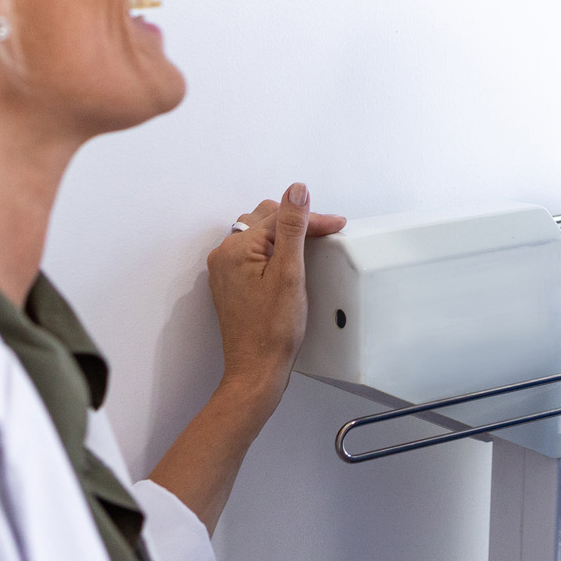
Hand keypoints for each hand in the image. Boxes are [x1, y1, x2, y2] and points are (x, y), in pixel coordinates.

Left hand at [150, 184, 346, 530]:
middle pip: (265, 220)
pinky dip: (274, 250)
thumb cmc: (273, 330)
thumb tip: (296, 191)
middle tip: (327, 231)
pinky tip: (289, 259)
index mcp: (236, 249)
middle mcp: (224, 255)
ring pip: (259, 235)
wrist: (256, 370)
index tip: (336, 224)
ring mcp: (225, 270)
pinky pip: (253, 253)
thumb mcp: (290, 273)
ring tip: (311, 241)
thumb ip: (292, 228)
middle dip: (297, 222)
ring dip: (284, 234)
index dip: (311, 218)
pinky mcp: (231, 284)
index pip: (279, 218)